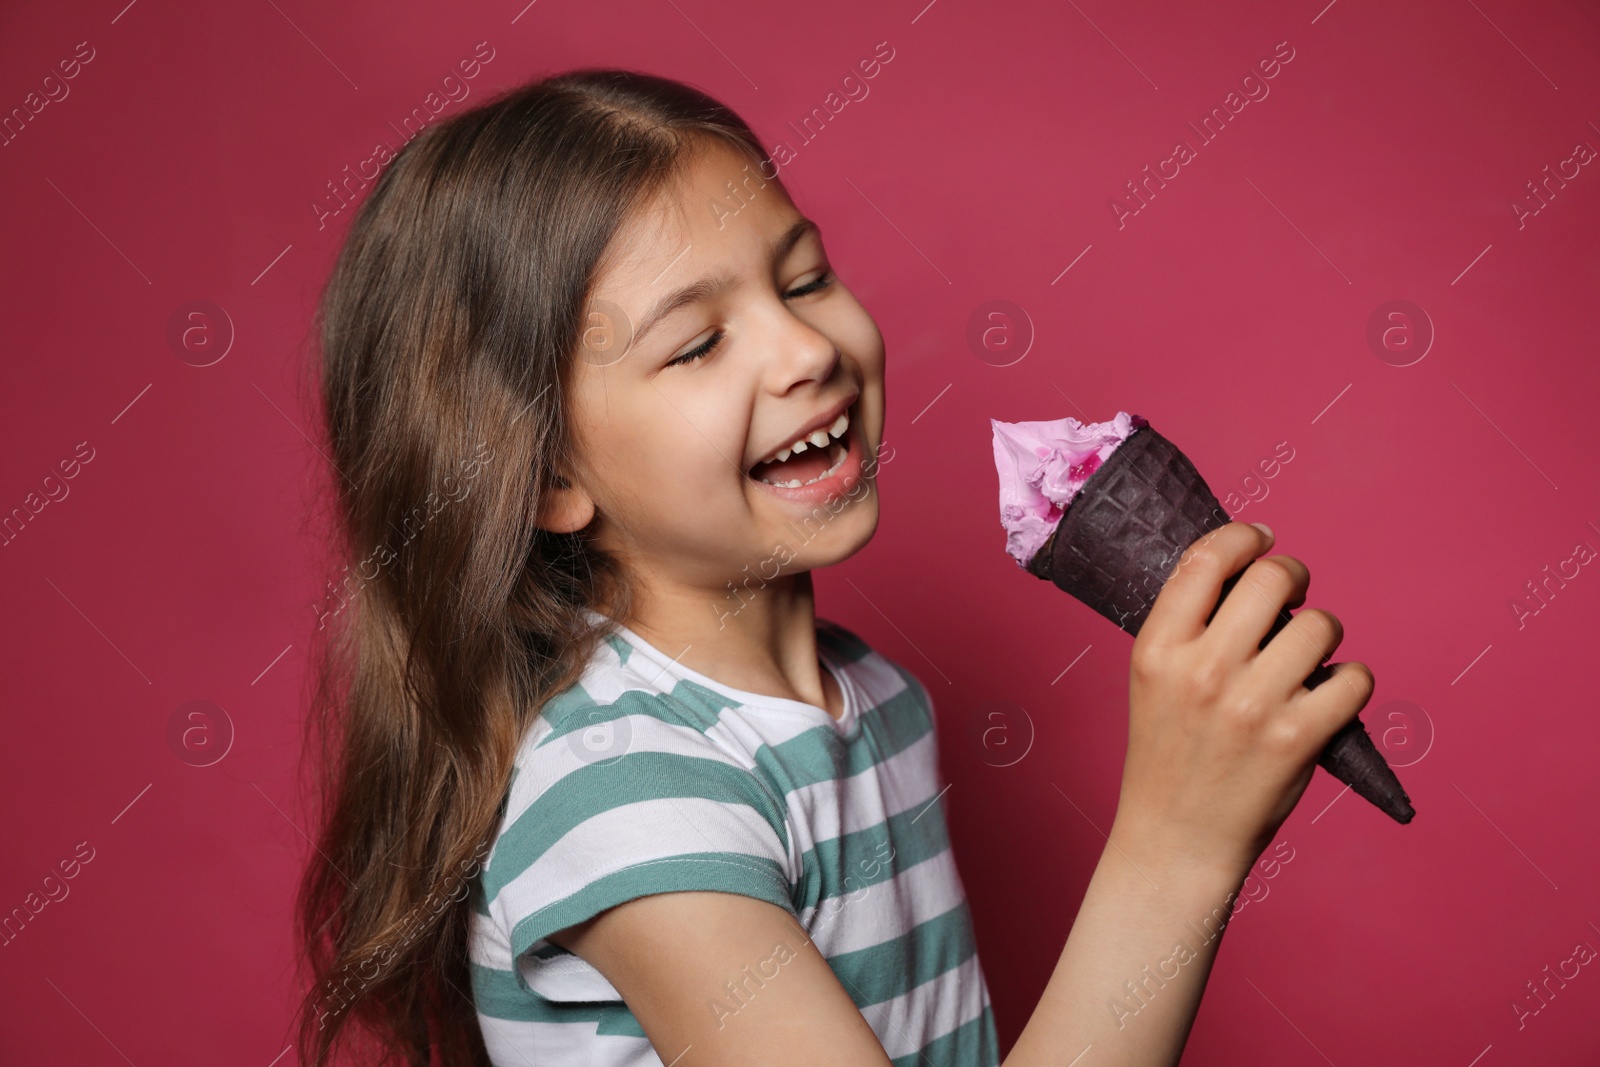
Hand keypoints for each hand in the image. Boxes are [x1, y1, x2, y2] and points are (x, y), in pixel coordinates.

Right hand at [1112, 521, 1373, 881]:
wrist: (1176, 838)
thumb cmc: (1168, 754)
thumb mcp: (1152, 680)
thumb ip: (1187, 627)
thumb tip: (1248, 572)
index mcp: (1157, 649)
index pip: (1206, 560)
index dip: (1243, 537)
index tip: (1261, 541)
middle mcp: (1203, 670)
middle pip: (1272, 579)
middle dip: (1292, 577)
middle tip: (1294, 596)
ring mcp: (1252, 704)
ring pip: (1320, 626)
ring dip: (1323, 634)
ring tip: (1309, 657)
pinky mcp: (1297, 739)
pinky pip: (1353, 680)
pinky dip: (1350, 683)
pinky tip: (1328, 695)